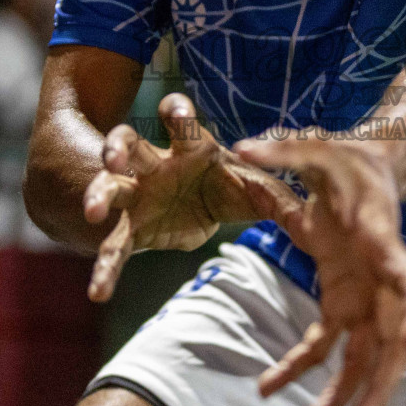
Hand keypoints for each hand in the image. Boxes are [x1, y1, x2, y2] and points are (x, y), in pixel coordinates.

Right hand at [82, 94, 297, 302]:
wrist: (205, 210)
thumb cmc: (229, 185)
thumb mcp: (256, 189)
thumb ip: (276, 194)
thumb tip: (312, 203)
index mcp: (191, 147)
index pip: (179, 121)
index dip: (177, 112)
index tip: (177, 113)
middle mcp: (157, 163)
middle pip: (129, 144)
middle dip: (117, 148)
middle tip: (113, 159)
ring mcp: (139, 194)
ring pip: (110, 186)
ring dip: (97, 193)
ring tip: (93, 212)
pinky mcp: (133, 227)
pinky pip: (115, 246)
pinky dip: (105, 269)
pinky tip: (97, 292)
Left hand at [235, 132, 405, 405]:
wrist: (364, 169)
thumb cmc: (344, 160)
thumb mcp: (315, 148)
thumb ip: (281, 150)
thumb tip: (241, 147)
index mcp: (381, 237)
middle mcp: (381, 274)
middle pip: (392, 334)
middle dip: (380, 379)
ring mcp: (366, 293)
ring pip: (364, 352)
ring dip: (345, 391)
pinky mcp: (344, 300)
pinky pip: (328, 342)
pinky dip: (303, 365)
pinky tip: (271, 385)